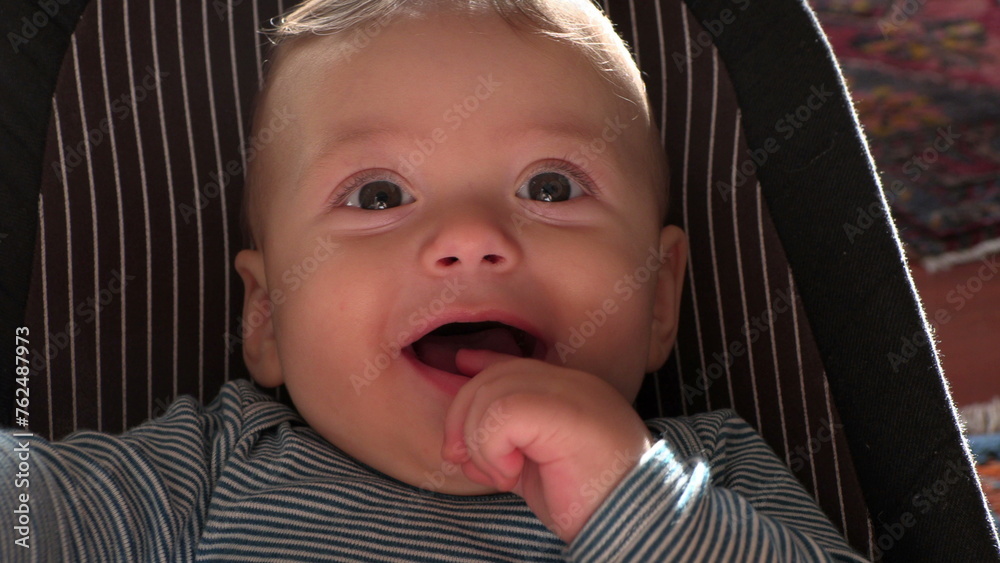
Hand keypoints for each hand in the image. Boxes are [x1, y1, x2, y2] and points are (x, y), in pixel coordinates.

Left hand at [441, 349, 654, 543]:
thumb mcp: (536, 463)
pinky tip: (512, 475)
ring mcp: (571, 392)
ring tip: (503, 474)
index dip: (482, 363)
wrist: (635, 524)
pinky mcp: (564, 411)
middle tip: (466, 460)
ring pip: (490, 393)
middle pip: (494, 376)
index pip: (515, 362)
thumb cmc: (588, 500)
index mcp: (570, 390)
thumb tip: (459, 428)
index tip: (461, 365)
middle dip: (462, 418)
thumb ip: (506, 438)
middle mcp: (572, 383)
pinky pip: (501, 414)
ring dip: (479, 443)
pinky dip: (492, 449)